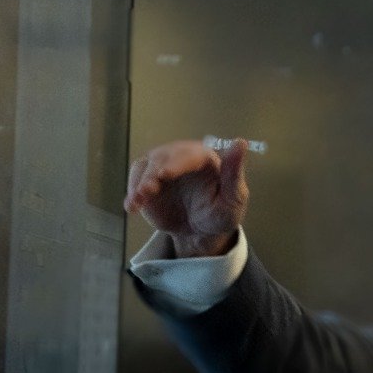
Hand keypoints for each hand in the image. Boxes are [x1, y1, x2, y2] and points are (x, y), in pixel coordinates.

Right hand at [125, 138, 249, 257]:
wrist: (200, 230)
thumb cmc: (220, 213)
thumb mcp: (234, 198)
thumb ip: (234, 173)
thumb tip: (240, 142)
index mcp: (204, 157)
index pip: (189, 155)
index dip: (175, 163)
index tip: (165, 175)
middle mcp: (180, 157)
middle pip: (162, 158)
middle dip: (152, 174)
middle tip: (148, 191)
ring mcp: (161, 167)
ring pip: (145, 167)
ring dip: (139, 183)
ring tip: (137, 201)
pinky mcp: (146, 179)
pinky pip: (135, 181)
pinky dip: (132, 193)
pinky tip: (132, 206)